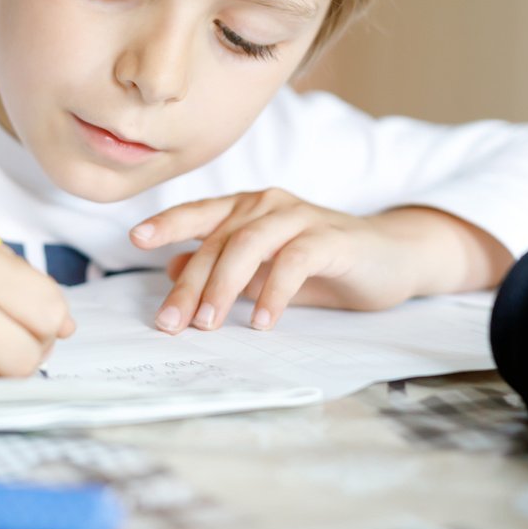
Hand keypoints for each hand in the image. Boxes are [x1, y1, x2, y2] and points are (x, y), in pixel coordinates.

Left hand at [131, 191, 514, 333]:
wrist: (391, 257)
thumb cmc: (323, 264)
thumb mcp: (266, 270)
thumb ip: (225, 269)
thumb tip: (173, 272)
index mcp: (249, 208)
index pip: (199, 213)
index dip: (168, 224)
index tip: (136, 240)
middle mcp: (269, 204)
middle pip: (217, 241)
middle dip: (190, 285)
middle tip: (170, 323)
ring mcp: (300, 216)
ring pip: (248, 245)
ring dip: (223, 287)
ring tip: (208, 324)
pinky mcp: (331, 238)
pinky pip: (293, 261)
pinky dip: (273, 292)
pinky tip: (262, 321)